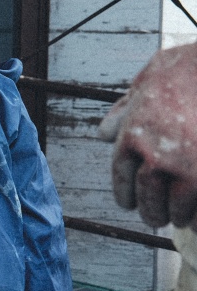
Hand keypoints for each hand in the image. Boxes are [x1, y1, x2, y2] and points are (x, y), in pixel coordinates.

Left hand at [98, 42, 196, 228]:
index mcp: (133, 136)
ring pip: (176, 206)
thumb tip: (103, 133)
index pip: (122, 176)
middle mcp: (155, 157)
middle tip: (155, 218)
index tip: (129, 203)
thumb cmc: (185, 68)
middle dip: (151, 211)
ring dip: (177, 216)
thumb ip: (125, 109)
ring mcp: (186, 168)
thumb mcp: (147, 81)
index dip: (125, 193)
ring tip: (179, 219)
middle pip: (148, 197)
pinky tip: (196, 222)